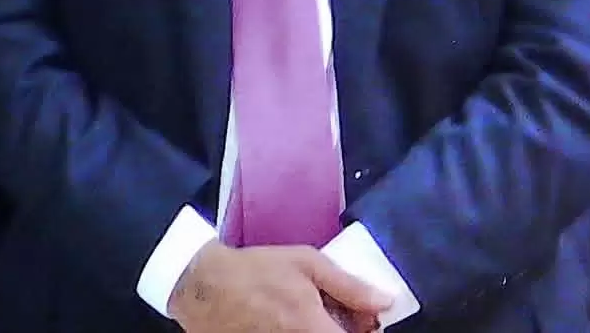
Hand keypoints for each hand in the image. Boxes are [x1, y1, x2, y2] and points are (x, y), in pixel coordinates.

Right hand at [166, 242, 392, 332]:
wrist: (204, 286)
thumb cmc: (255, 271)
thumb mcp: (304, 263)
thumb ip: (348, 285)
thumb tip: (385, 301)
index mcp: (315, 329)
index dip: (365, 329)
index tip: (363, 318)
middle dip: (343, 329)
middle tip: (333, 313)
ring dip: (324, 329)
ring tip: (310, 315)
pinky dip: (305, 331)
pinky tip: (293, 321)